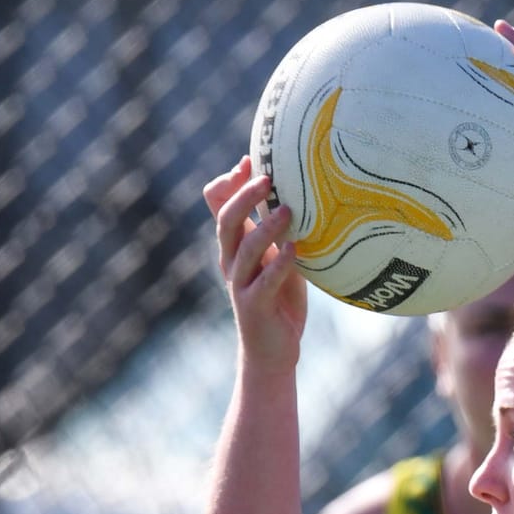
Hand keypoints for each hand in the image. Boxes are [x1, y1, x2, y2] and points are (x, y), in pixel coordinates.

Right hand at [203, 155, 306, 372]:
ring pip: (244, 249)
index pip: (217, 205)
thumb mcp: (277, 259)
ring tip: (288, 210)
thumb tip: (297, 195)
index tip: (248, 161)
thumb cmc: (279, 301)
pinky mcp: (256, 307)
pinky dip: (280, 263)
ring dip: (265, 227)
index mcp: (234, 246)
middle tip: (266, 178)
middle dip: (243, 196)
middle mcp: (231, 262)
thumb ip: (278, 232)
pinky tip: (295, 249)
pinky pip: (266, 281)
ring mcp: (241, 284)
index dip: (228, 182)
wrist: (273, 352)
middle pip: (226, 220)